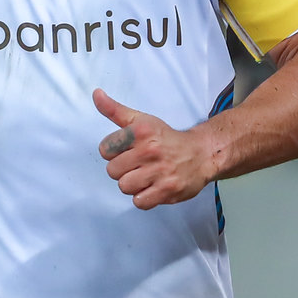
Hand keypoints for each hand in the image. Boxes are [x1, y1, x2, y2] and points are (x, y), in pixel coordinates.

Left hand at [94, 89, 216, 208]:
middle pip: (112, 171)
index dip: (115, 152)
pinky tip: (153, 187)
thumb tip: (96, 94)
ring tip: (146, 176)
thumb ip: (115, 110)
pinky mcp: (167, 190)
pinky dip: (144, 198)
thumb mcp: (141, 120)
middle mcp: (150, 150)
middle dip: (123, 170)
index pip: (105, 149)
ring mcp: (160, 172)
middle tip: (139, 164)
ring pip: (124, 187)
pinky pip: (139, 202)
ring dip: (133, 185)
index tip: (128, 150)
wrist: (201, 154)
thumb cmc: (167, 138)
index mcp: (141, 131)